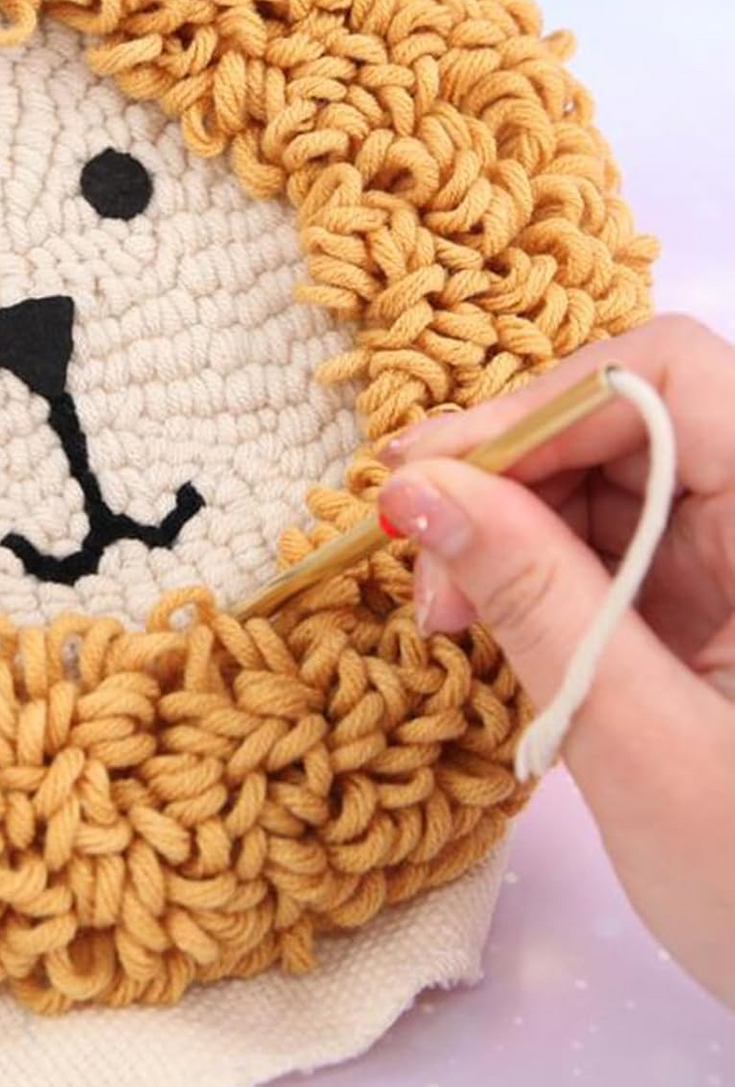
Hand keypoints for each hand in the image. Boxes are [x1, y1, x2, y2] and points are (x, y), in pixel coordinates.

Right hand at [378, 315, 734, 1008]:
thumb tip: (413, 488)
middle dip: (504, 472)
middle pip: (624, 414)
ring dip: (505, 519)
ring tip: (449, 610)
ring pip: (603, 467)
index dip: (537, 407)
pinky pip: (608, 527)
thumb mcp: (637, 740)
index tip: (429, 478)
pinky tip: (489, 615)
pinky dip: (533, 560)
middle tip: (422, 560)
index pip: (668, 378)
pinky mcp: (716, 586)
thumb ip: (531, 598)